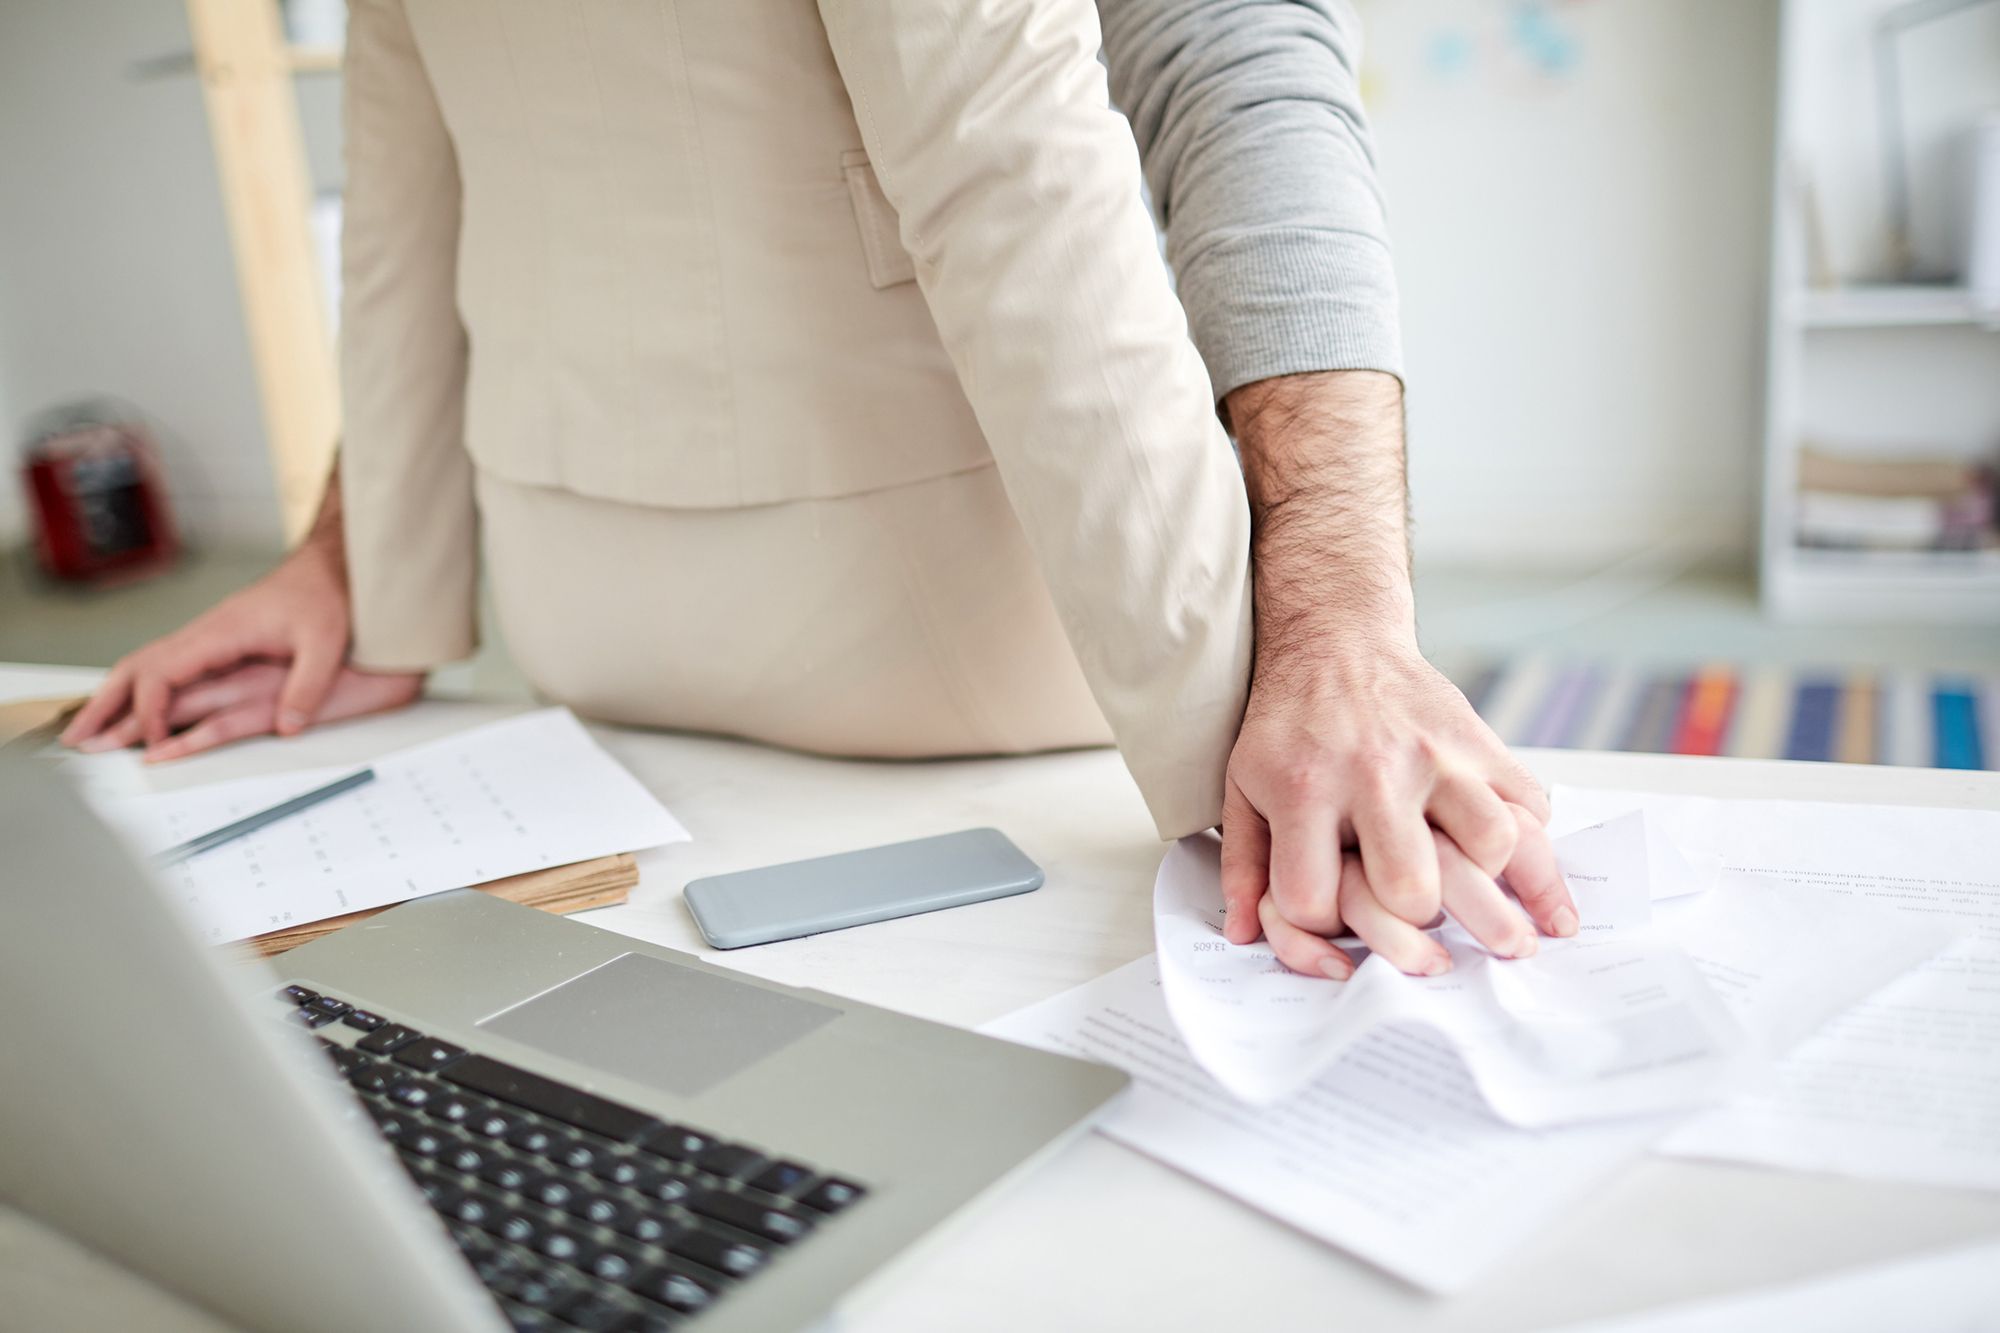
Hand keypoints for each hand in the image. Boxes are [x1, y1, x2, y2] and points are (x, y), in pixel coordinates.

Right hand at [60, 538, 420, 759]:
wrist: (328, 566)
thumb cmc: (326, 598)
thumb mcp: (326, 643)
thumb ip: (308, 686)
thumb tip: (287, 728)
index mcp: (221, 632)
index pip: (164, 674)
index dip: (150, 711)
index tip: (147, 743)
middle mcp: (204, 631)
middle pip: (136, 667)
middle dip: (104, 704)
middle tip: (75, 739)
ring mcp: (205, 635)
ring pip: (144, 664)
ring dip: (113, 696)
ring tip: (89, 728)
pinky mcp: (214, 640)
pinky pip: (163, 665)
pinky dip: (138, 688)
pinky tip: (131, 707)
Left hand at [1219, 643, 1574, 977]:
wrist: (1336, 640)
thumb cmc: (1290, 723)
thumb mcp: (1243, 786)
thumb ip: (1244, 865)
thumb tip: (1244, 933)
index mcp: (1304, 788)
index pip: (1316, 899)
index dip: (1322, 923)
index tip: (1332, 909)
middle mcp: (1374, 772)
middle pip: (1412, 888)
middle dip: (1410, 917)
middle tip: (1405, 908)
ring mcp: (1436, 755)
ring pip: (1489, 845)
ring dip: (1483, 881)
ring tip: (1469, 890)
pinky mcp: (1479, 743)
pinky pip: (1531, 808)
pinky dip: (1534, 851)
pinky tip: (1531, 886)